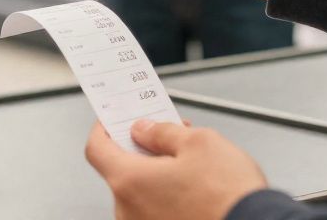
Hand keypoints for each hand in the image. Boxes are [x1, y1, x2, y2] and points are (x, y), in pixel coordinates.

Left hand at [86, 120, 266, 219]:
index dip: (105, 127)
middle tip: (166, 134)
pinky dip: (167, 194)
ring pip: (141, 191)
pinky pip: (154, 208)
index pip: (96, 148)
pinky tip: (193, 186)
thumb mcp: (200, 142)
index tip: (115, 117)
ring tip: (190, 163)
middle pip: (121, 170)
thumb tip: (145, 129)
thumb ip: (163, 132)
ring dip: (157, 173)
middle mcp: (129, 211)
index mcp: (129, 182)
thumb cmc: (230, 196)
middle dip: (142, 149)